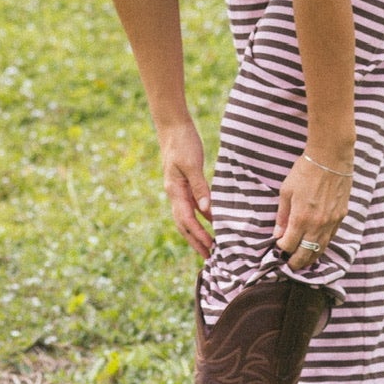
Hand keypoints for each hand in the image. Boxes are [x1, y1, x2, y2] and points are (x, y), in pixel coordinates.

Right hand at [157, 119, 212, 257]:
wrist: (173, 125)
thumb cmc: (183, 142)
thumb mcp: (192, 164)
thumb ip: (199, 187)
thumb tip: (206, 210)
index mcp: (174, 190)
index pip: (187, 220)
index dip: (198, 235)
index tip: (210, 248)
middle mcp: (174, 193)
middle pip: (184, 224)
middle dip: (195, 241)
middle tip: (209, 258)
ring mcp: (177, 189)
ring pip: (186, 217)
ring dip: (196, 233)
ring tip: (209, 246)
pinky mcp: (183, 184)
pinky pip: (191, 206)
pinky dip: (199, 218)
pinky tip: (209, 222)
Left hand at [275, 153, 352, 269]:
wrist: (331, 158)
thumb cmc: (305, 171)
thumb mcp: (286, 191)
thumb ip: (282, 215)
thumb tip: (278, 234)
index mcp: (300, 218)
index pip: (289, 245)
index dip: (281, 249)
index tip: (278, 247)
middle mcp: (317, 225)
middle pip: (306, 254)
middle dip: (296, 262)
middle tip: (290, 265)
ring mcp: (331, 222)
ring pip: (321, 249)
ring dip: (311, 258)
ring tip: (303, 261)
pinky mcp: (341, 217)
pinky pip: (331, 238)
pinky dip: (323, 245)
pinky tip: (317, 246)